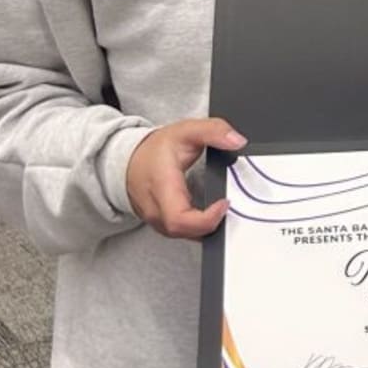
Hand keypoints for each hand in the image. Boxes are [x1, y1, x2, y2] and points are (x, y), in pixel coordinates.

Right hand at [125, 118, 246, 238]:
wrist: (130, 160)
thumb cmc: (155, 150)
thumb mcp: (186, 131)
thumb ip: (213, 132)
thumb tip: (237, 141)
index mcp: (161, 186)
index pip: (179, 219)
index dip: (206, 218)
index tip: (224, 203)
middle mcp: (156, 209)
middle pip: (184, 232)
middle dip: (211, 223)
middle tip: (226, 205)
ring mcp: (157, 220)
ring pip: (184, 236)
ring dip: (206, 227)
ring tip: (220, 208)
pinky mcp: (161, 225)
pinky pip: (182, 234)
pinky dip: (198, 227)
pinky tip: (209, 214)